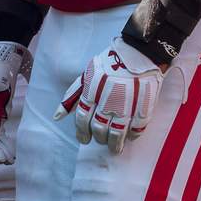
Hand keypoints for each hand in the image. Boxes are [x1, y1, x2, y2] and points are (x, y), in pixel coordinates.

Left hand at [55, 32, 162, 148]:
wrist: (139, 52)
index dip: (81, 132)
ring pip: (117, 134)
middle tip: (101, 140)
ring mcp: (126, 106)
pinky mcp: (143, 108)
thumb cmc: (110, 63)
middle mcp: (107, 102)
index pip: (82, 119)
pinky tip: (130, 136)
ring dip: (114, 144)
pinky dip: (132, 135)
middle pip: (99, 129)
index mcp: (91, 93)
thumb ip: (72, 96)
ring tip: (115, 148)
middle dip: (98, 138)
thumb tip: (57, 116)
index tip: (84, 139)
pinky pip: (136, 129)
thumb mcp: (87, 75)